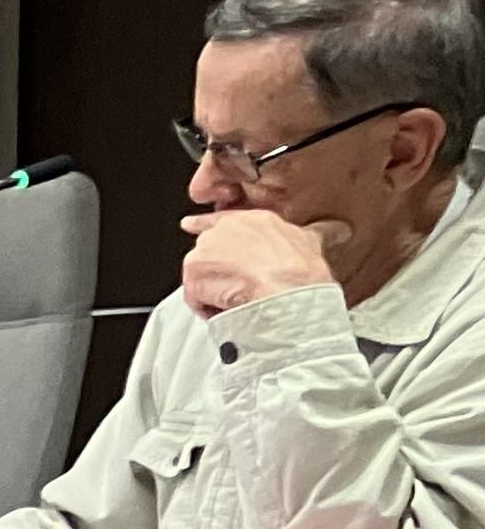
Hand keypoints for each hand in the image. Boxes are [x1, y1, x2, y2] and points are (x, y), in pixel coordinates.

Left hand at [178, 210, 348, 315]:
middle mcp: (223, 230)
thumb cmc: (300, 272)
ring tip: (242, 300)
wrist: (285, 293)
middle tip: (242, 287)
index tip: (190, 224)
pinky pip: (197, 299)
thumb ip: (320, 233)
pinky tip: (231, 308)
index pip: (220, 219)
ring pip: (203, 278)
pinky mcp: (193, 276)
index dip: (205, 224)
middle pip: (209, 253)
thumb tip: (340, 229)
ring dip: (217, 292)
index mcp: (251, 220)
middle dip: (220, 272)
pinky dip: (210, 309)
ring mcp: (204, 252)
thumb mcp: (314, 243)